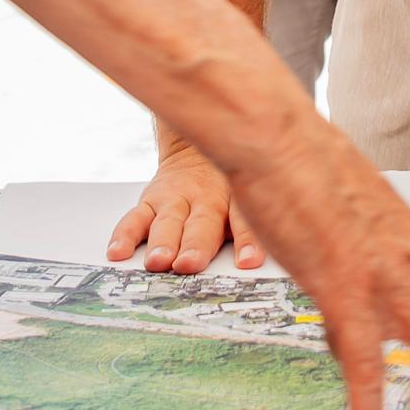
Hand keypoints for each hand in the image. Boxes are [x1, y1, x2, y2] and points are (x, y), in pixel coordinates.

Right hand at [107, 144, 265, 274]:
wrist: (198, 146)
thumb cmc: (229, 184)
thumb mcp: (250, 194)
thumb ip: (259, 222)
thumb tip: (291, 249)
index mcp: (235, 198)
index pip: (245, 220)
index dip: (249, 241)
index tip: (250, 262)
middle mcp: (204, 199)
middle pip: (202, 224)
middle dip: (195, 245)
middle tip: (189, 264)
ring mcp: (175, 199)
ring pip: (168, 222)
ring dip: (163, 242)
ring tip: (157, 261)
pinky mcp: (150, 201)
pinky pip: (135, 218)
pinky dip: (125, 235)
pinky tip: (117, 252)